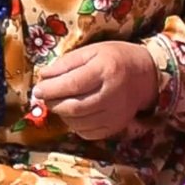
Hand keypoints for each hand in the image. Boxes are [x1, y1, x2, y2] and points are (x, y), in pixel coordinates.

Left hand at [29, 42, 159, 138]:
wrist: (147, 75)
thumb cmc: (116, 58)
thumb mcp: (92, 50)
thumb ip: (67, 63)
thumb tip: (43, 76)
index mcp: (105, 70)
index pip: (73, 84)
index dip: (51, 89)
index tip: (37, 89)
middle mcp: (112, 94)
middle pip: (74, 107)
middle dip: (53, 103)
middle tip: (44, 97)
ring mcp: (116, 114)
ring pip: (79, 123)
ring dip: (62, 115)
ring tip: (58, 103)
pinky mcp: (116, 126)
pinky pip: (88, 133)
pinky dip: (74, 126)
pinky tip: (73, 114)